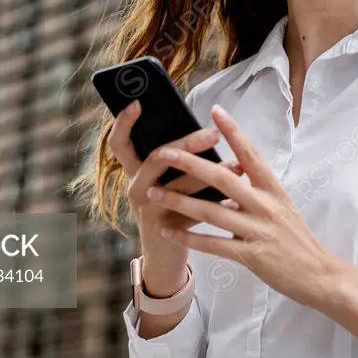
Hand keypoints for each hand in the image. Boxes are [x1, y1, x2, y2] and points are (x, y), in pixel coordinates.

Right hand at [107, 100, 243, 293]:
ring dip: (210, 175)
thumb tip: (212, 130)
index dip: (124, 123)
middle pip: (156, 157)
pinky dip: (217, 204)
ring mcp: (147, 209)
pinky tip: (236, 199)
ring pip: (178, 186)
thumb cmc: (173, 207)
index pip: (120, 143)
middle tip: (213, 135)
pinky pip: (192, 213)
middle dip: (186, 144)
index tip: (136, 103)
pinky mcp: (163, 229)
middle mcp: (136, 187)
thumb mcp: (170, 180)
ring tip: (237, 167)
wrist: (166, 254)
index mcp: (135, 171)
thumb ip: (180, 159)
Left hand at [146, 104, 339, 308]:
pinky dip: (189, 237)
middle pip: (224, 178)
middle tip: (164, 153)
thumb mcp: (281, 206)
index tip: (215, 111)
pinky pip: (214, 245)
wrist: (319, 274)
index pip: (251, 154)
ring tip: (153, 193)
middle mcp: (266, 205)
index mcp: (274, 189)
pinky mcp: (252, 256)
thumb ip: (256, 191)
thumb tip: (228, 174)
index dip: (233, 131)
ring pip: (213, 212)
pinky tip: (168, 230)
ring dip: (179, 201)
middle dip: (191, 164)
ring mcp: (259, 231)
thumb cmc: (297, 238)